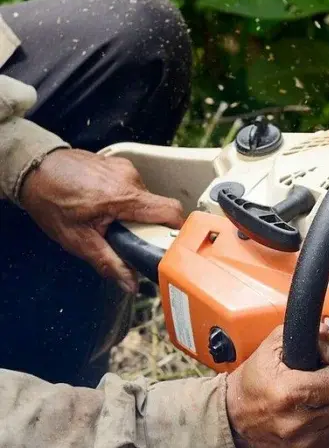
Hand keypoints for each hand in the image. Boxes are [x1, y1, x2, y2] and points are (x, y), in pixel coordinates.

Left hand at [19, 148, 185, 293]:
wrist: (32, 168)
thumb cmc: (50, 199)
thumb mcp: (77, 239)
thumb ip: (108, 262)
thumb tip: (130, 283)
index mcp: (123, 196)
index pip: (171, 212)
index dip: (178, 231)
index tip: (172, 244)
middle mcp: (129, 178)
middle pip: (159, 208)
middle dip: (148, 226)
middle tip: (127, 236)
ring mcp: (125, 168)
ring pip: (146, 199)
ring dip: (135, 213)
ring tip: (111, 219)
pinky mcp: (119, 164)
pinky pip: (135, 187)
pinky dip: (126, 200)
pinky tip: (105, 205)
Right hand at [226, 326, 328, 447]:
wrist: (231, 419)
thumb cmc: (254, 381)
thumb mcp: (274, 348)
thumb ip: (314, 339)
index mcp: (287, 394)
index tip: (319, 373)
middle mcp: (295, 424)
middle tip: (318, 388)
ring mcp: (300, 446)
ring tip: (315, 404)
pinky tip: (313, 421)